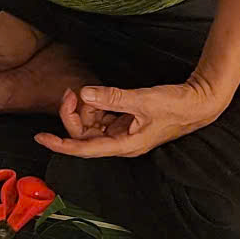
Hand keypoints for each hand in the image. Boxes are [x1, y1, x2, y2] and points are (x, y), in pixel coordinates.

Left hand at [38, 78, 226, 158]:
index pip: (83, 148)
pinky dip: (97, 105)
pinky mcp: (127, 122)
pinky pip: (103, 117)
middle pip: (84, 135)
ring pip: (92, 125)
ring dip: (85, 108)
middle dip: (73, 114)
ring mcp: (123, 133)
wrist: (199, 103)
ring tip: (87, 90)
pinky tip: (98, 94)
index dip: (60, 143)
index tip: (40, 137)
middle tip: (72, 91)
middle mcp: (120, 143)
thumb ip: (112, 97)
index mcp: (123, 145)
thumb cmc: (176, 106)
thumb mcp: (142, 99)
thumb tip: (84, 94)